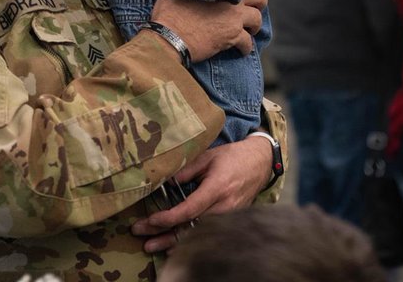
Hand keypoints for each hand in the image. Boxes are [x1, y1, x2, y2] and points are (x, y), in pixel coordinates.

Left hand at [131, 137, 271, 252]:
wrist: (260, 163)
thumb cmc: (233, 157)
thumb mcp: (208, 156)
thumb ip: (186, 170)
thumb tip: (166, 183)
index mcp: (217, 188)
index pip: (190, 210)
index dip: (169, 218)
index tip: (151, 220)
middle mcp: (224, 207)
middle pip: (191, 227)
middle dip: (164, 234)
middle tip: (142, 236)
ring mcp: (229, 217)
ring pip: (197, 234)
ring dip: (172, 241)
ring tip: (151, 246)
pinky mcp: (230, 221)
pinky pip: (206, 234)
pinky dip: (188, 241)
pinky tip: (172, 247)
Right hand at [151, 0, 261, 61]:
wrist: (169, 37)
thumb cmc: (168, 13)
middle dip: (259, 3)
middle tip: (254, 8)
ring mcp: (233, 18)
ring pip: (257, 20)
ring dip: (254, 26)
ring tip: (248, 30)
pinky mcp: (232, 36)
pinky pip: (248, 42)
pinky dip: (246, 47)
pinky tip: (241, 49)